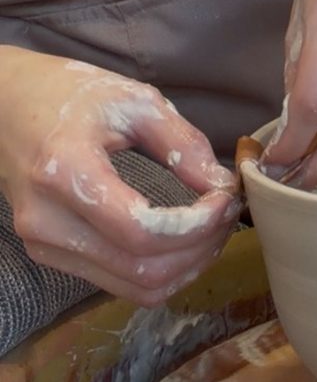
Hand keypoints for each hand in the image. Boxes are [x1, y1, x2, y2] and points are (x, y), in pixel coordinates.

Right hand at [0, 49, 240, 305]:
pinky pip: (118, 283)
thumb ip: (182, 143)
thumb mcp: (134, 101)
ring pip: (133, 287)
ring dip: (187, 265)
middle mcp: (46, 221)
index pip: (140, 231)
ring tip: (213, 226)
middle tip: (229, 212)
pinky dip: (161, 271)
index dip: (197, 225)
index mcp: (64, 172)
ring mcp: (43, 245)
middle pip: (142, 268)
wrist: (7, 107)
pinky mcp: (49, 255)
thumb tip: (222, 185)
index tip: (227, 197)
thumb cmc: (71, 94)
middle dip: (201, 246)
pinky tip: (184, 240)